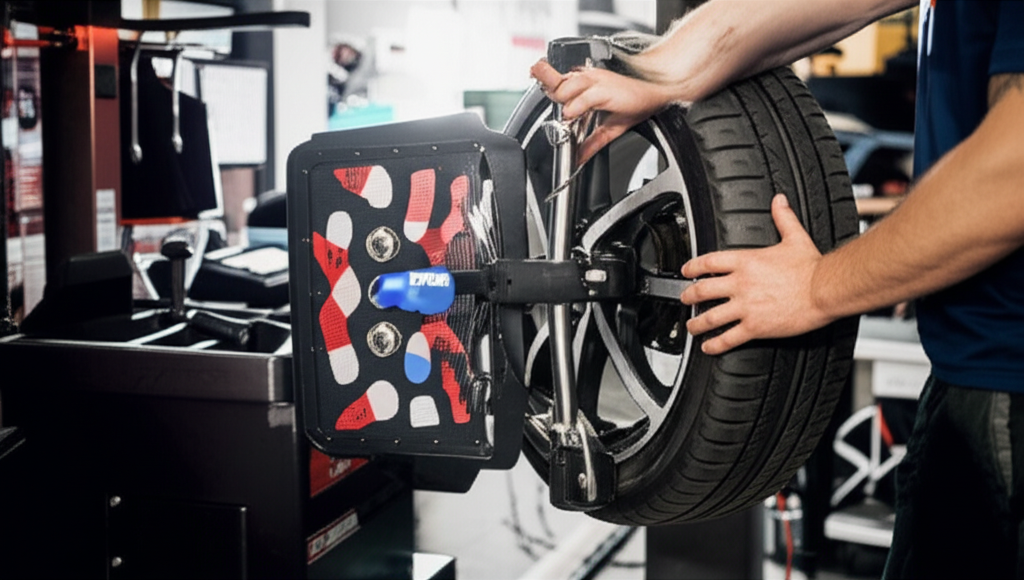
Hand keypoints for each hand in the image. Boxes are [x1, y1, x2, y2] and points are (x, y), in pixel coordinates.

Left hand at [530, 59, 674, 163]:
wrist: (659, 93)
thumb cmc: (636, 103)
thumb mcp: (609, 128)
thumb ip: (591, 143)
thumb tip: (578, 159)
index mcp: (586, 84)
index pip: (556, 81)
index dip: (543, 80)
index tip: (535, 79)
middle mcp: (588, 79)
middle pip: (554, 84)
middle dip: (551, 96)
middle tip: (558, 112)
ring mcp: (595, 82)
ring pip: (564, 89)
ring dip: (562, 104)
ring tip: (569, 116)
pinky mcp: (605, 89)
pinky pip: (582, 98)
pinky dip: (574, 109)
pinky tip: (573, 116)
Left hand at [680, 194, 834, 354]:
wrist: (825, 290)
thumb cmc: (812, 267)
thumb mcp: (795, 237)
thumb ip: (783, 218)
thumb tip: (779, 200)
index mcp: (747, 261)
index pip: (709, 262)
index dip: (692, 266)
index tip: (686, 270)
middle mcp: (741, 284)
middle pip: (703, 290)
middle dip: (688, 296)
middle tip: (684, 299)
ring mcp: (746, 306)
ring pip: (711, 317)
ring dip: (697, 323)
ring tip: (691, 327)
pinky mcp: (755, 327)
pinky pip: (729, 338)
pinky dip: (715, 344)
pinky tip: (709, 347)